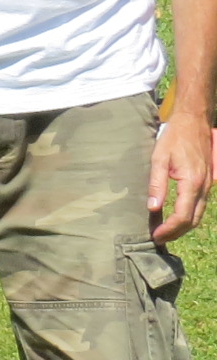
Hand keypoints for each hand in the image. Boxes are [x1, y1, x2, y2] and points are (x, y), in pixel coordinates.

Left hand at [150, 114, 212, 241]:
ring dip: (184, 226)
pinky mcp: (207, 181)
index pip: (182, 216)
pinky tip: (176, 217)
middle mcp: (204, 187)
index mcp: (192, 183)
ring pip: (199, 214)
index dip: (169, 229)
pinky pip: (201, 204)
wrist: (194, 121)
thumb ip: (156, 184)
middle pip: (193, 220)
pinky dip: (189, 215)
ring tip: (165, 232)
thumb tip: (152, 207)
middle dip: (177, 233)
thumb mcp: (159, 158)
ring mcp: (208, 184)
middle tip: (159, 239)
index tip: (155, 236)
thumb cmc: (174, 137)